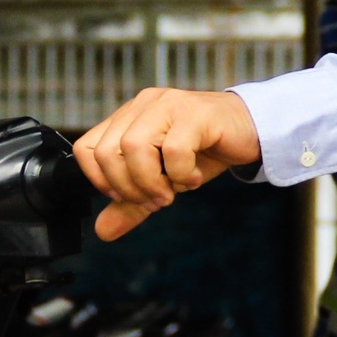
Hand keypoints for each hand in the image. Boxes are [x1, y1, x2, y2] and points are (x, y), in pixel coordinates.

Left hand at [73, 89, 261, 240]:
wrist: (250, 131)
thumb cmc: (205, 150)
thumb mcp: (163, 181)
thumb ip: (133, 203)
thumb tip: (103, 231)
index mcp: (129, 117)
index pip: (87, 149)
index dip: (102, 181)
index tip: (130, 196)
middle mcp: (143, 106)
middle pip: (107, 153)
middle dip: (129, 188)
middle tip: (157, 198)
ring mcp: (167, 106)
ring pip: (134, 148)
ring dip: (152, 182)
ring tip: (174, 190)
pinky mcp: (193, 114)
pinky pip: (174, 151)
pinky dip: (181, 174)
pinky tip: (194, 176)